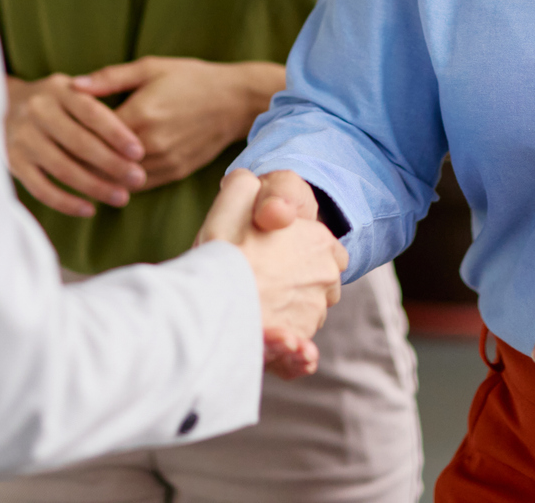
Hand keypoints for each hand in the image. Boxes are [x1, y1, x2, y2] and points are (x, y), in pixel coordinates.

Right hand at [2, 74, 145, 216]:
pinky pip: (41, 188)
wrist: (0, 104)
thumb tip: (134, 131)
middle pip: (79, 143)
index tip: (139, 152)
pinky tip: (89, 209)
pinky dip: (66, 202)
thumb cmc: (53, 100)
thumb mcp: (72, 88)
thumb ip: (98, 100)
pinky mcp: (13, 162)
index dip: (117, 134)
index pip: (91, 112)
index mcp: (57, 89)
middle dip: (112, 164)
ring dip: (95, 186)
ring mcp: (22, 138)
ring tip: (122, 197)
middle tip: (138, 178)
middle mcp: (37, 111)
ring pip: (63, 168)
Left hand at [72, 57, 282, 188]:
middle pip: (103, 163)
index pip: (94, 136)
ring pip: (120, 180)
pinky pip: (140, 186)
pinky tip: (106, 179)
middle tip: (55, 162)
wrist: (235, 100)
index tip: (51, 139)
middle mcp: (151, 143)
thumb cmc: (191, 78)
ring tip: (74, 174)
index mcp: (140, 114)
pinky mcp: (175, 172)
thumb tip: (72, 86)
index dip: (71, 138)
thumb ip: (108, 79)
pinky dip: (121, 184)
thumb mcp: (149, 67)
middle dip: (79, 164)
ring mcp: (164, 161)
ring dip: (99, 179)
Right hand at [198, 170, 346, 378]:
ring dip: (284, 312)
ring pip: (303, 312)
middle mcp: (326, 279)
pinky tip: (266, 339)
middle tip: (256, 282)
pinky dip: (286, 349)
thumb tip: (256, 192)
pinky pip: (296, 348)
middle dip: (291, 282)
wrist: (208, 313)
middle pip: (314, 280)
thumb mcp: (232, 201)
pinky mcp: (301, 345)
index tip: (266, 254)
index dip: (294, 249)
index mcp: (320, 242)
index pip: (322, 245)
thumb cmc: (223, 255)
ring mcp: (315, 314)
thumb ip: (248, 186)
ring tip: (254, 309)